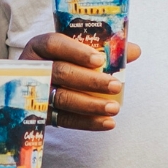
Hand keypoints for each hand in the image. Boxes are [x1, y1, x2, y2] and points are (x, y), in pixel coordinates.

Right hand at [21, 33, 143, 131]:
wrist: (37, 85)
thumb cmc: (62, 62)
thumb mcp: (75, 51)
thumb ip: (103, 49)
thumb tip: (135, 50)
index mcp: (40, 47)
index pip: (55, 44)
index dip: (77, 51)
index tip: (100, 60)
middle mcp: (33, 68)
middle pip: (61, 72)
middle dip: (91, 81)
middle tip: (116, 85)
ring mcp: (35, 93)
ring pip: (62, 98)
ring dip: (91, 105)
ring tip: (114, 108)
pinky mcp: (41, 115)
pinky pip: (64, 120)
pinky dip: (87, 122)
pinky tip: (107, 123)